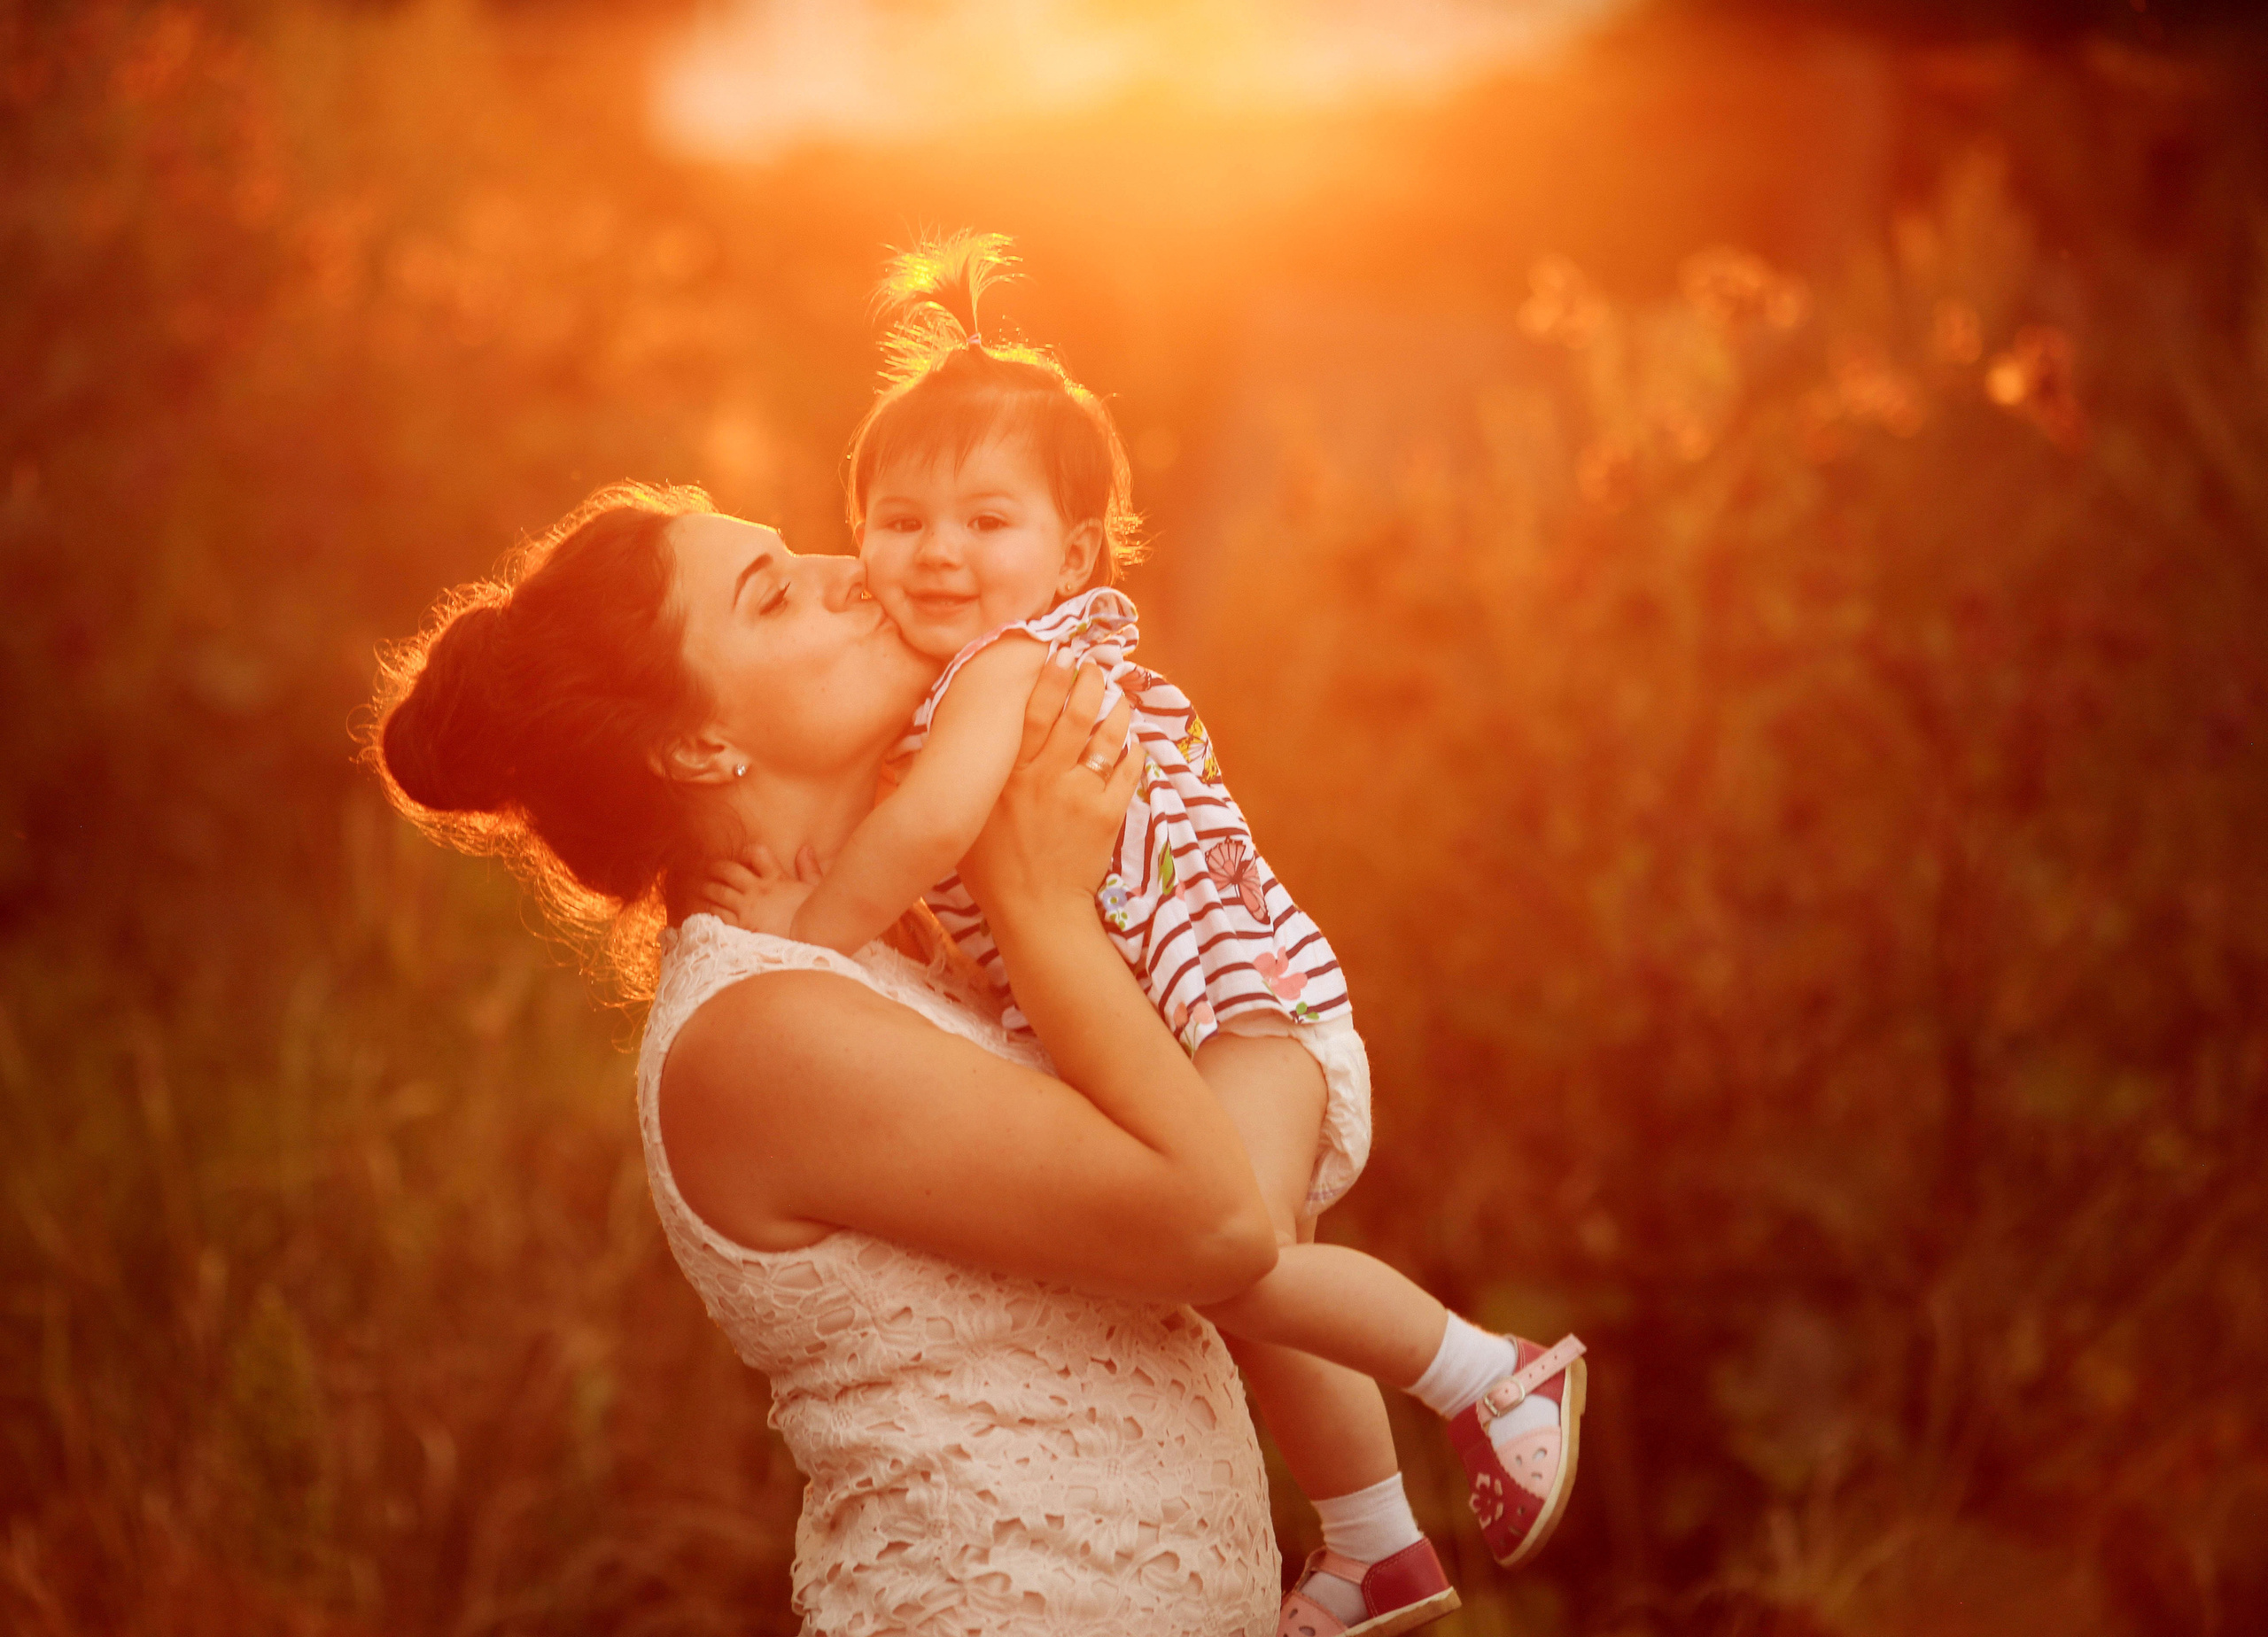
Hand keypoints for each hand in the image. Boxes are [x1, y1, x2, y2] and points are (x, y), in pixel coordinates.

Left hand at [697, 842, 823, 937]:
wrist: (806, 949)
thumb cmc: (815, 922)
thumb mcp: (817, 892)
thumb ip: (810, 869)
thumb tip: (805, 848)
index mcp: (777, 879)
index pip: (757, 854)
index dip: (748, 852)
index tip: (744, 855)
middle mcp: (758, 891)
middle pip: (730, 871)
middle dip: (718, 867)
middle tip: (710, 868)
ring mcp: (746, 909)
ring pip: (718, 891)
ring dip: (708, 887)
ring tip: (702, 887)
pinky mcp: (739, 927)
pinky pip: (716, 914)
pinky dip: (708, 909)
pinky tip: (705, 908)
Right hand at [959, 661, 1137, 918]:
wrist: (1035, 912)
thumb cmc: (992, 872)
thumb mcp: (965, 822)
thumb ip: (961, 784)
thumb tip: (929, 752)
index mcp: (1010, 775)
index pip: (1032, 712)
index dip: (1048, 678)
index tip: (1058, 654)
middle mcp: (1045, 777)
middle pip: (1074, 714)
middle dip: (1089, 682)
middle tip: (1095, 666)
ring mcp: (1079, 795)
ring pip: (1106, 737)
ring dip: (1116, 710)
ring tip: (1120, 695)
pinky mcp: (1107, 815)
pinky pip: (1128, 772)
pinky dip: (1134, 752)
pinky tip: (1133, 742)